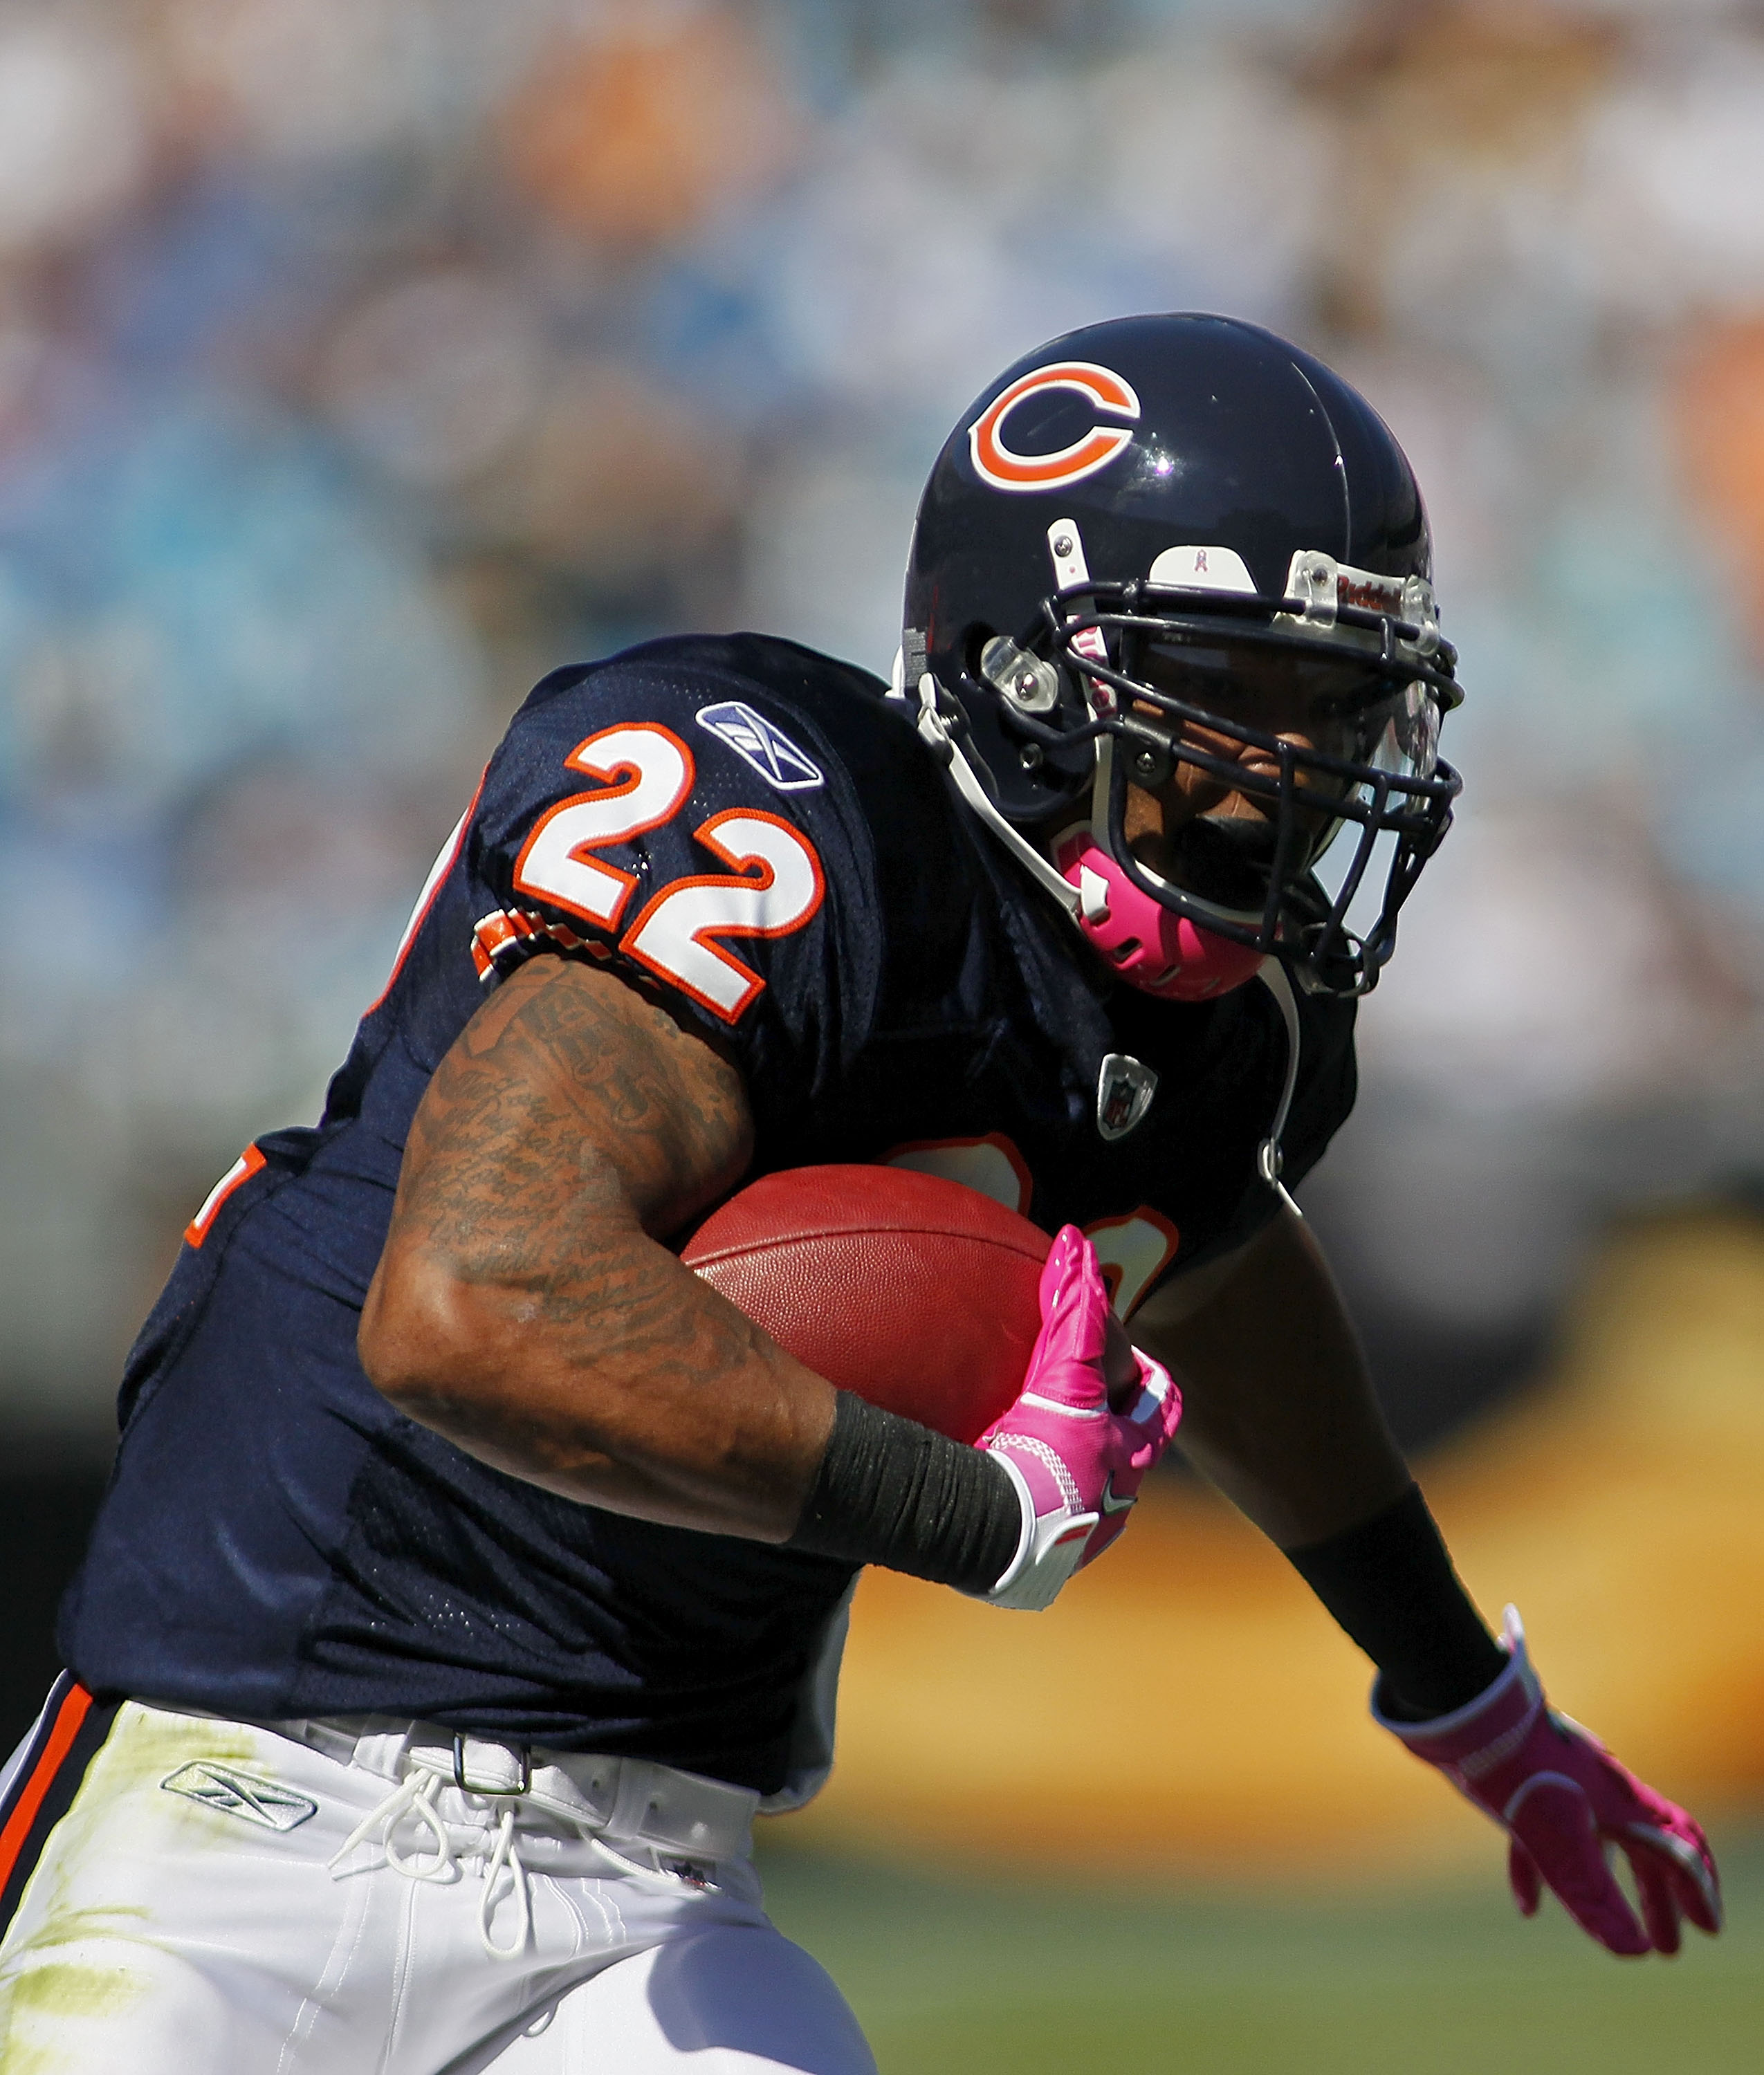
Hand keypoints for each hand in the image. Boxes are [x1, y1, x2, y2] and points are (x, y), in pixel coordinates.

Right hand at [977, 1226, 1181, 1610]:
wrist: (998, 1538)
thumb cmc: (1039, 1458)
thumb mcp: (1062, 1380)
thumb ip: (1073, 1312)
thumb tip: (1077, 1243)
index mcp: (1130, 1455)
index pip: (1162, 1406)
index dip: (1155, 1382)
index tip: (1142, 1365)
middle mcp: (1118, 1500)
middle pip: (1129, 1455)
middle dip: (1112, 1432)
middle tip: (1083, 1411)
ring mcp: (1084, 1537)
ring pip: (1092, 1497)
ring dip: (1073, 1477)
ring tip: (1036, 1459)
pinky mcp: (1045, 1567)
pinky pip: (1047, 1532)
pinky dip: (1034, 1514)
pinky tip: (1002, 1504)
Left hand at [1376, 1607, 1721, 1956]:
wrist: (1463, 1709)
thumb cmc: (1516, 1768)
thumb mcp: (1557, 1839)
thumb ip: (1593, 1895)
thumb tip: (1634, 1952)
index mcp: (1620, 1801)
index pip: (1677, 1846)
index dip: (1697, 1889)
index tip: (1706, 1928)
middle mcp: (1600, 1789)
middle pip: (1643, 1850)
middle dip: (1658, 1900)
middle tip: (1668, 1947)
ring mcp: (1562, 1785)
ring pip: (1597, 1845)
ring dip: (1608, 1889)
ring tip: (1614, 1932)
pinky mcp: (1526, 1783)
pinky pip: (1543, 1835)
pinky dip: (1543, 1873)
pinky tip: (1528, 1907)